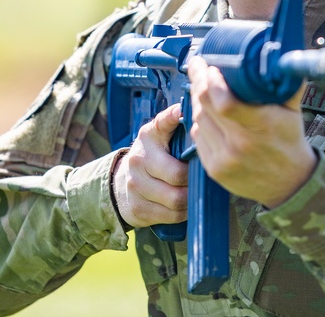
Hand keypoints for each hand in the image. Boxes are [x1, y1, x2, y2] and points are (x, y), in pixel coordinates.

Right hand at [112, 104, 188, 228]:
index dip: (180, 131)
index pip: (166, 132)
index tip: (193, 137)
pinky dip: (184, 212)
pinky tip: (187, 204)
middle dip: (195, 178)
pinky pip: (171, 216)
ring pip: (177, 200)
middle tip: (204, 177)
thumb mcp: (156, 133)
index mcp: (147, 137)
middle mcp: (138, 161)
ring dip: (192, 198)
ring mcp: (136, 187)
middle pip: (178, 176)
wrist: (121, 183)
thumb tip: (183, 108)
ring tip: (197, 191)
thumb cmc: (150, 156)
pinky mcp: (138, 210)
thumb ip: (170, 121)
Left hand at [187, 57, 316, 207]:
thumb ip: (286, 84)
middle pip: (204, 106)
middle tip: (198, 67)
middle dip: (198, 81)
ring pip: (198, 120)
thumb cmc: (290, 141)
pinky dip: (200, 123)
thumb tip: (281, 56)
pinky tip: (207, 115)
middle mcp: (239, 144)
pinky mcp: (215, 169)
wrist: (291, 184)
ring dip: (198, 102)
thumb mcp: (293, 111)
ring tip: (203, 89)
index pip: (222, 100)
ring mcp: (224, 159)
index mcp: (259, 126)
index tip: (209, 65)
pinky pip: (197, 138)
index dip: (209, 80)